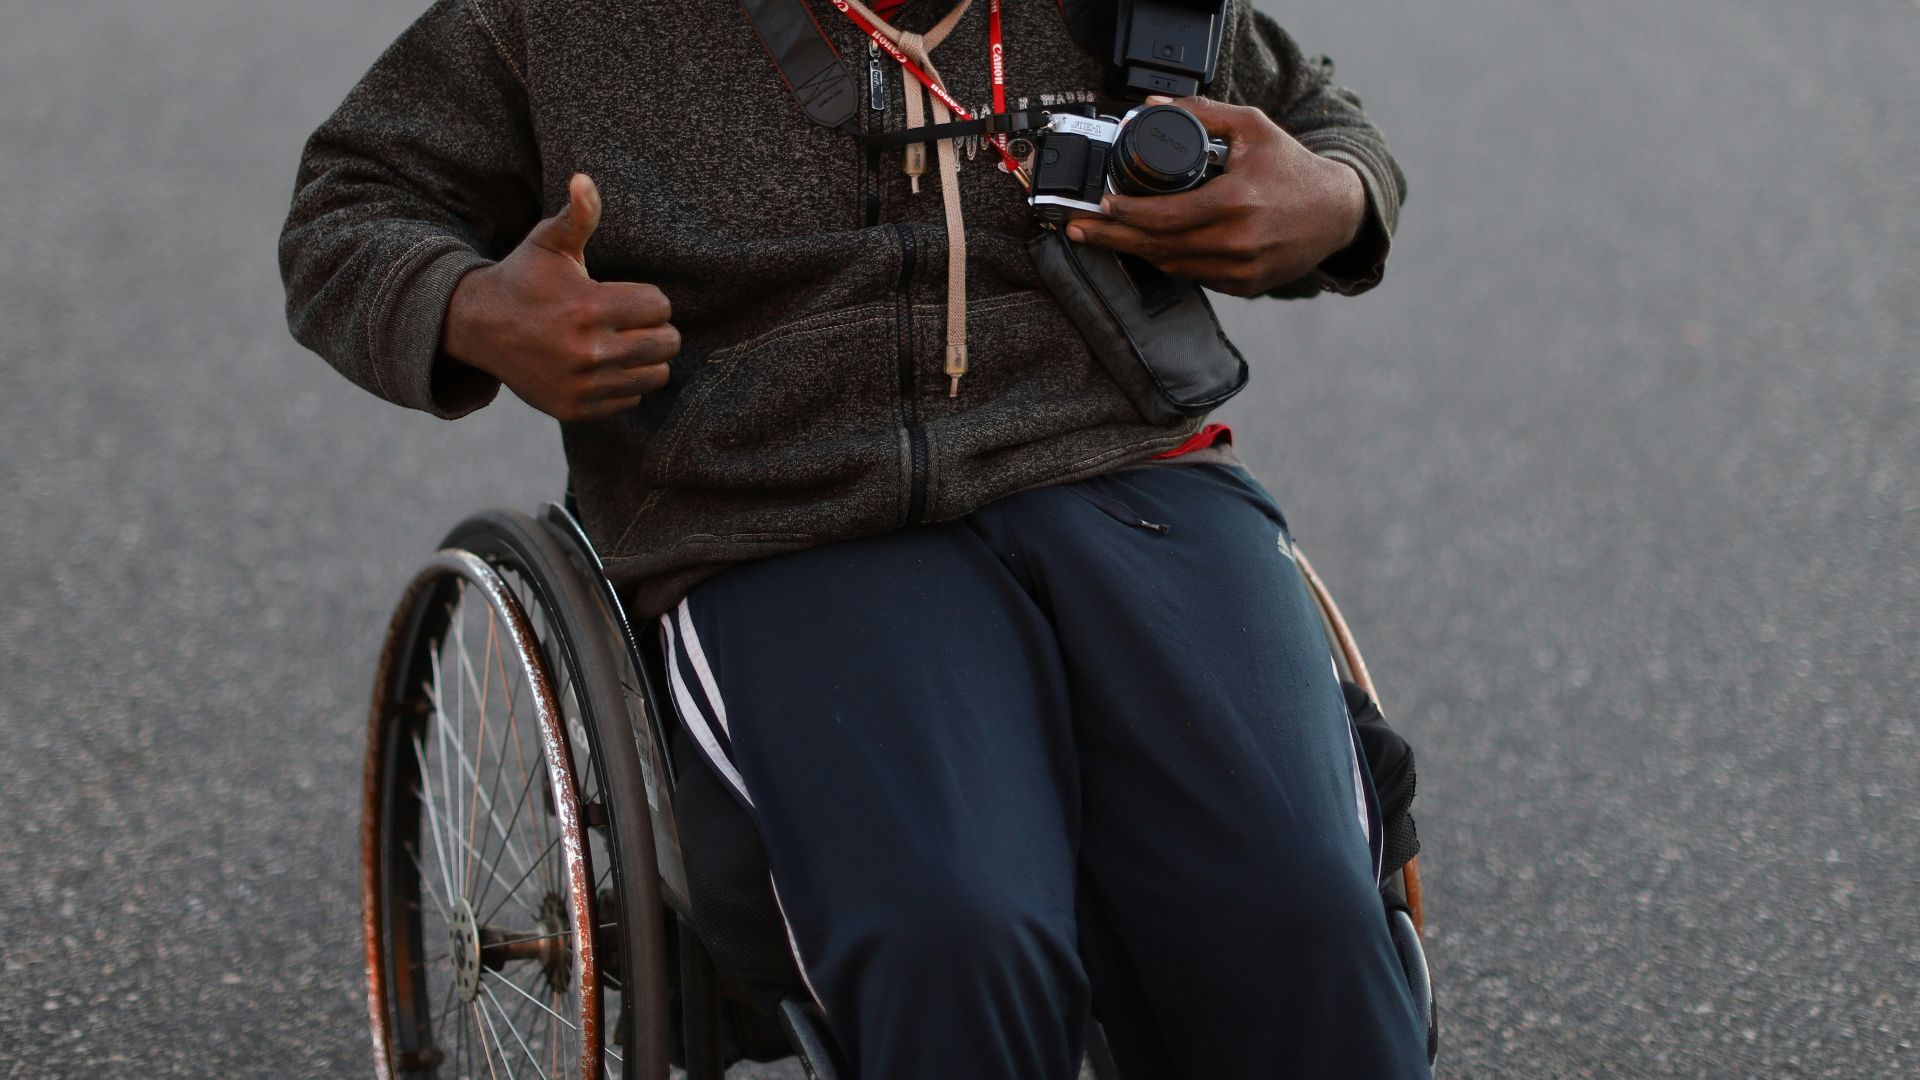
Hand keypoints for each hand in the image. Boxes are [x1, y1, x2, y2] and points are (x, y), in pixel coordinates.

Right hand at [443, 173, 679, 421]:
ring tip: (625, 342)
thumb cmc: (524, 278)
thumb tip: (584, 178)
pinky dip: (624, 385)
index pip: (660, 307)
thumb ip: (578, 215)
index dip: (649, 299)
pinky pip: (630, 401)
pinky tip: (604, 365)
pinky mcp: (575, 408)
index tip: (629, 296)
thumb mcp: (548, 242)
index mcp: (587, 308)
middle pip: (665, 344)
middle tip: (635, 321)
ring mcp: (581, 385)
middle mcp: (587, 351)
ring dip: (646, 359)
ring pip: (654, 376)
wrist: (478, 326)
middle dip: (656, 329)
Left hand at [1064, 96, 1366, 296]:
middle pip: (1159, 248)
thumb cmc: (1292, 167)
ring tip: (1108, 236)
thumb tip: (1152, 109)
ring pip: (1172, 266)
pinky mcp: (1245, 286)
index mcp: (1237, 203)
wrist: (1337, 212)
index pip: (1166, 217)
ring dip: (1137, 251)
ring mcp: (1241, 270)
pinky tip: (1150, 247)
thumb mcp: (1252, 128)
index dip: (1127, 215)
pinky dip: (1170, 261)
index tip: (1101, 205)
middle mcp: (1238, 242)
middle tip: (1080, 230)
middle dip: (1113, 239)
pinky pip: (1194, 276)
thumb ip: (1202, 115)